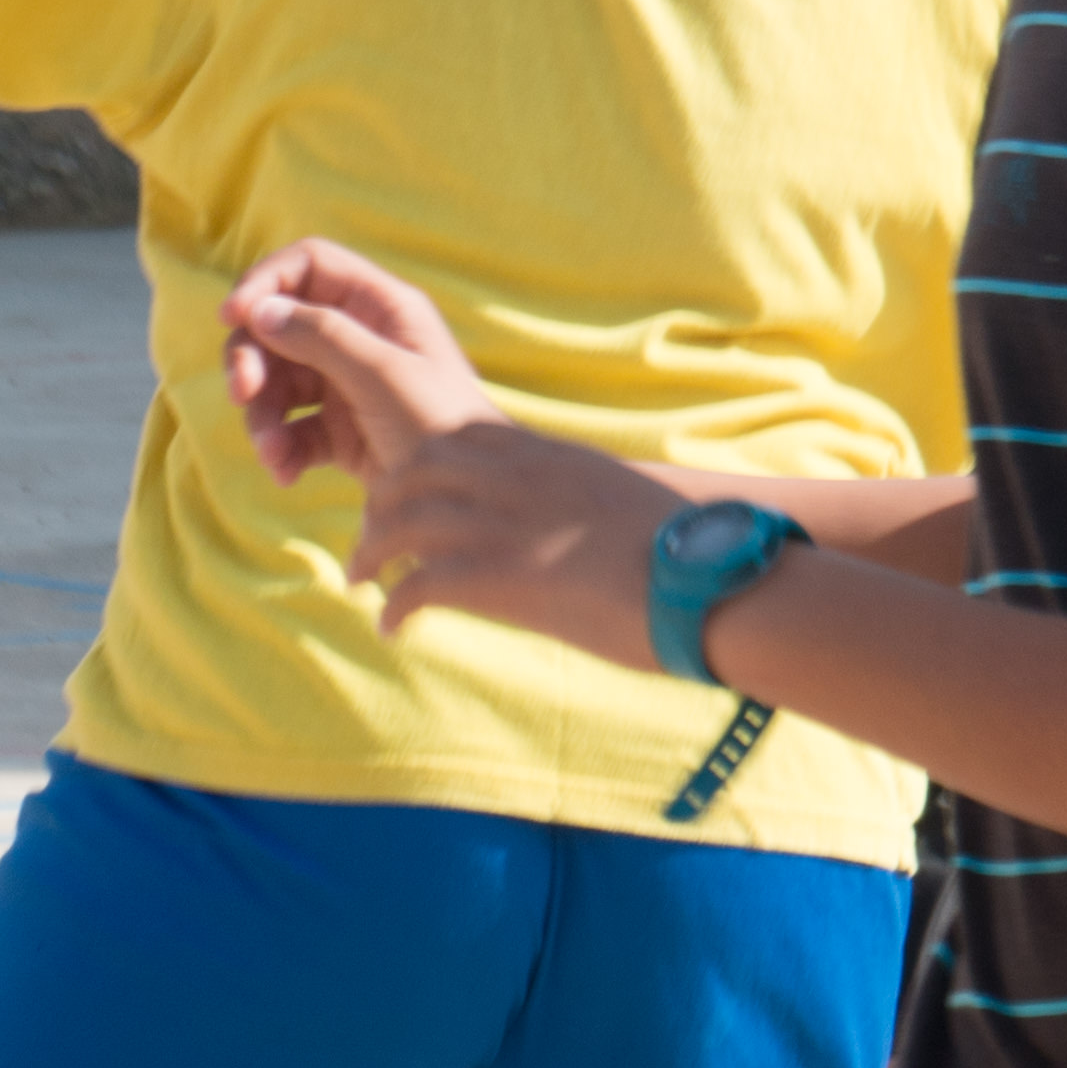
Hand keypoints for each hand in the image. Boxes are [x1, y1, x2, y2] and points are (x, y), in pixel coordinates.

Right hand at [220, 237, 673, 663]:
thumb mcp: (383, 373)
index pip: (307, 266)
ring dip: (262, 415)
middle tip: (245, 394)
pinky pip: (291, 429)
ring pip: (277, 381)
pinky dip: (280, 448)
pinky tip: (286, 472)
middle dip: (253, 359)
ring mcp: (347, 385)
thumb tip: (257, 310)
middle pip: (278, 325)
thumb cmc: (443, 426)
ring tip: (272, 452)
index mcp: (380, 306)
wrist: (474, 503)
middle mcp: (360, 338)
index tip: (233, 317)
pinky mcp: (340, 432)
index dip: (265, 283)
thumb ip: (321, 335)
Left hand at [346, 421, 682, 661]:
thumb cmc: (675, 551)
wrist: (706, 578)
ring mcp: (500, 520)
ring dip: (370, 553)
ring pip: (399, 522)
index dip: (413, 466)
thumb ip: (569, 500)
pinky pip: (416, 585)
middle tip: (369, 541)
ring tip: (361, 580)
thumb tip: (563, 527)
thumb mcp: (609, 502)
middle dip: (380, 504)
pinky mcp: (495, 574)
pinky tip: (392, 629)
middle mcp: (511, 476)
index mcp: (540, 453)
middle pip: (410, 472)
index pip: (448, 438)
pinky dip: (395, 607)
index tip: (398, 492)